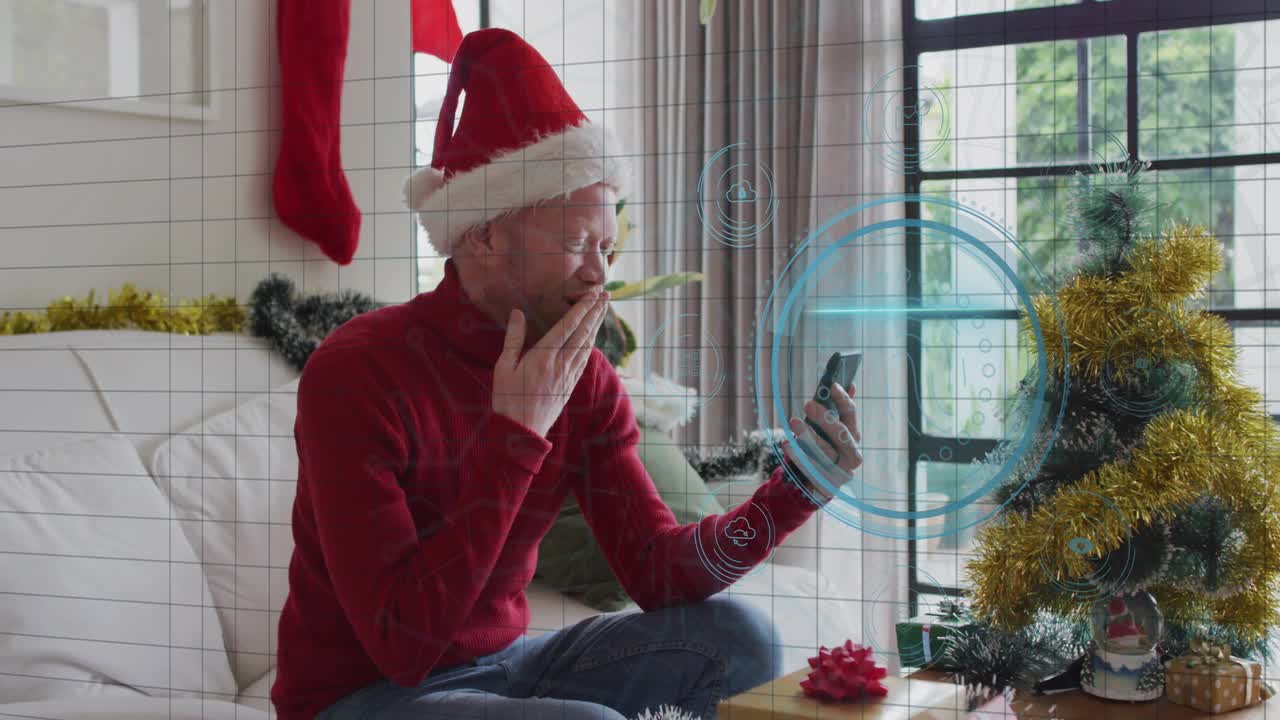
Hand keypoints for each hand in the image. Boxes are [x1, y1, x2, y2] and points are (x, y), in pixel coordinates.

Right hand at [492, 290, 610, 437]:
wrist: (522, 432)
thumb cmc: (508, 399)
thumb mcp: (503, 367)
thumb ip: (514, 339)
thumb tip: (517, 314)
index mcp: (543, 357)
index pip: (568, 326)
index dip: (582, 308)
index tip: (592, 294)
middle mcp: (560, 364)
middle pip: (583, 333)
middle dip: (595, 312)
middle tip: (606, 294)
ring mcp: (568, 376)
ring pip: (587, 345)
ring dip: (596, 325)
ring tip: (603, 309)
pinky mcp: (570, 385)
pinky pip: (584, 359)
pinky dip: (591, 343)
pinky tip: (593, 337)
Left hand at [782, 381, 862, 503]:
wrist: (817, 487)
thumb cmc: (822, 453)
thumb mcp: (829, 433)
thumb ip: (837, 412)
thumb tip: (850, 385)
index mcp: (853, 438)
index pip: (851, 416)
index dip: (843, 400)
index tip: (832, 385)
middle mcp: (851, 455)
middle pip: (842, 435)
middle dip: (825, 418)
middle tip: (808, 404)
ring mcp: (840, 472)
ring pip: (826, 452)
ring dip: (809, 436)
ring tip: (794, 422)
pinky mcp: (826, 484)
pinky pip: (811, 469)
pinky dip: (798, 456)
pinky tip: (787, 444)